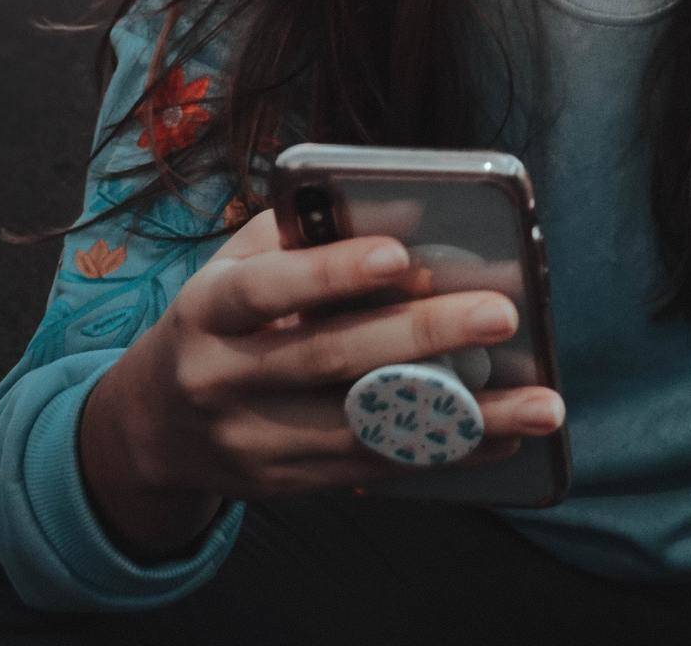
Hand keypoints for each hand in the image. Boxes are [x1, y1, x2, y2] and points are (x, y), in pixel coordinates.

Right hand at [100, 207, 564, 507]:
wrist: (150, 428)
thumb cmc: (218, 318)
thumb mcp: (232, 266)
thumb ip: (300, 237)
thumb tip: (399, 206)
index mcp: (208, 310)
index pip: (267, 291)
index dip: (328, 275)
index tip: (397, 255)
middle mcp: (224, 380)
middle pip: (331, 360)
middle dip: (423, 336)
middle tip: (501, 313)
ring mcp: (254, 443)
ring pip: (367, 430)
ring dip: (463, 418)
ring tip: (541, 402)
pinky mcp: (288, 485)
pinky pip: (375, 472)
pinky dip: (445, 455)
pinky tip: (504, 436)